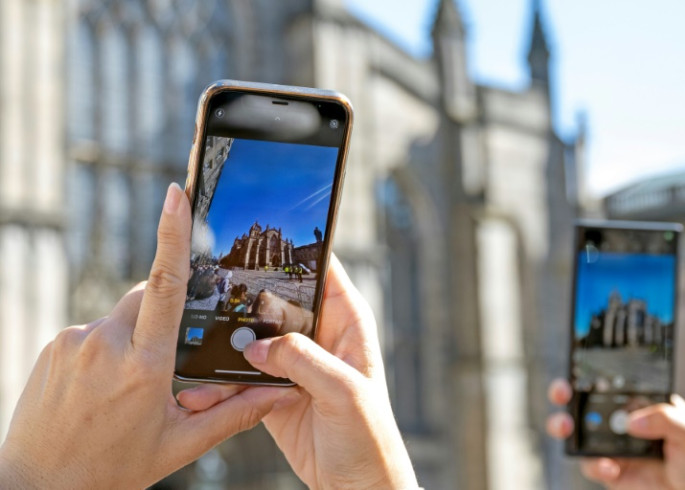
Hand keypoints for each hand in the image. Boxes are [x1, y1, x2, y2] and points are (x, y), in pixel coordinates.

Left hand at [0, 184, 291, 488]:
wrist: (39, 488)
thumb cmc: (113, 469)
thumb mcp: (181, 444)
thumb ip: (235, 414)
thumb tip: (280, 392)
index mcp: (144, 365)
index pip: (165, 286)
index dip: (173, 236)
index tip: (176, 194)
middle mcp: (105, 343)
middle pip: (148, 297)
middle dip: (167, 315)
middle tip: (166, 364)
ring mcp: (74, 340)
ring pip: (123, 313)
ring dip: (136, 334)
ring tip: (127, 385)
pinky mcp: (54, 343)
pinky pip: (95, 328)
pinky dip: (109, 344)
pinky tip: (104, 384)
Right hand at [178, 256, 418, 488]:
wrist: (357, 485)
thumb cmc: (370, 437)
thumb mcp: (344, 392)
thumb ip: (303, 361)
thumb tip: (257, 346)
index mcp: (346, 322)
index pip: (323, 271)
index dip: (298, 250)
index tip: (264, 236)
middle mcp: (319, 336)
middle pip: (276, 303)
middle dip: (244, 303)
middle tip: (210, 299)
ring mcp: (295, 363)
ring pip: (253, 340)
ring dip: (225, 348)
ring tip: (194, 352)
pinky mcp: (274, 390)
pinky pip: (242, 378)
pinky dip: (221, 383)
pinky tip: (200, 388)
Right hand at [546, 379, 684, 489]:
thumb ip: (667, 419)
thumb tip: (633, 420)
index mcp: (638, 403)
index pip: (612, 382)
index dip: (591, 372)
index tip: (580, 369)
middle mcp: (619, 421)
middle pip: (583, 400)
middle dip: (564, 391)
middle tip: (563, 391)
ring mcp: (609, 445)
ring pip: (575, 430)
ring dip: (562, 424)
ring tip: (565, 426)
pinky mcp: (607, 469)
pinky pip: (589, 464)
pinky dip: (594, 464)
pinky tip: (610, 466)